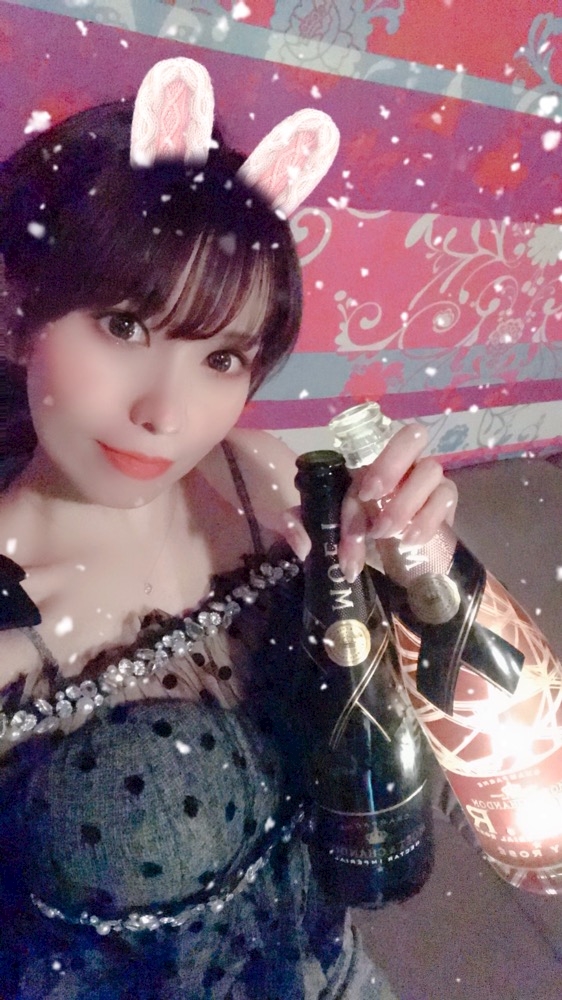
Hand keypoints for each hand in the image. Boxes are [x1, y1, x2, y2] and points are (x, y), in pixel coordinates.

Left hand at [281, 423, 457, 582]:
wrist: (391, 561)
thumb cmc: (359, 534)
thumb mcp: (324, 530)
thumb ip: (304, 527)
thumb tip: (302, 543)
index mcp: (371, 461)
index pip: (370, 451)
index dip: (366, 473)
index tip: (360, 498)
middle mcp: (403, 462)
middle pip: (412, 435)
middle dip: (392, 465)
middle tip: (373, 499)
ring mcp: (428, 479)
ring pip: (431, 469)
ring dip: (405, 503)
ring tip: (386, 534)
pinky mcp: (446, 501)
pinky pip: (447, 496)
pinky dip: (428, 519)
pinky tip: (409, 540)